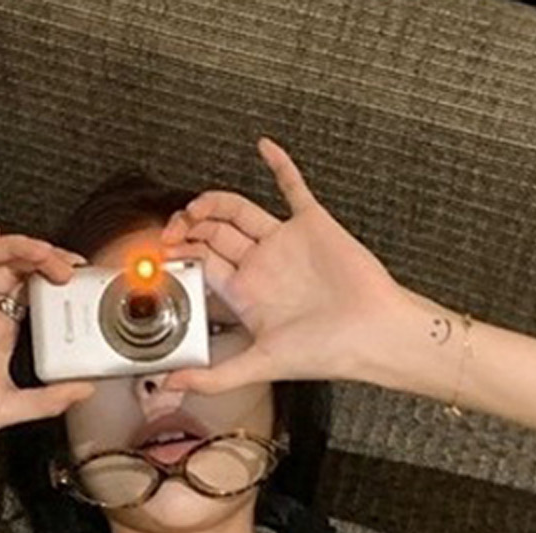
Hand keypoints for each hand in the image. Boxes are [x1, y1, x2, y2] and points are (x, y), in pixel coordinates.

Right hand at [0, 225, 96, 467]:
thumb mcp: (9, 408)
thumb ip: (49, 400)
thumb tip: (85, 391)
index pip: (30, 288)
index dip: (53, 275)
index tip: (77, 276)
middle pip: (12, 266)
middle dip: (41, 257)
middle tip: (64, 264)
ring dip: (14, 246)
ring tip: (39, 250)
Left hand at [155, 136, 406, 393]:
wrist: (371, 333)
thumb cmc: (325, 352)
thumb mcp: (260, 365)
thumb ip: (214, 377)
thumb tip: (172, 383)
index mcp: (246, 294)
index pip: (204, 264)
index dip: (181, 255)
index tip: (164, 253)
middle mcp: (262, 265)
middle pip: (215, 233)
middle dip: (189, 227)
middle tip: (173, 228)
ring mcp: (285, 242)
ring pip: (241, 210)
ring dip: (215, 202)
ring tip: (197, 204)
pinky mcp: (312, 223)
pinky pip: (293, 187)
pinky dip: (279, 165)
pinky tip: (263, 147)